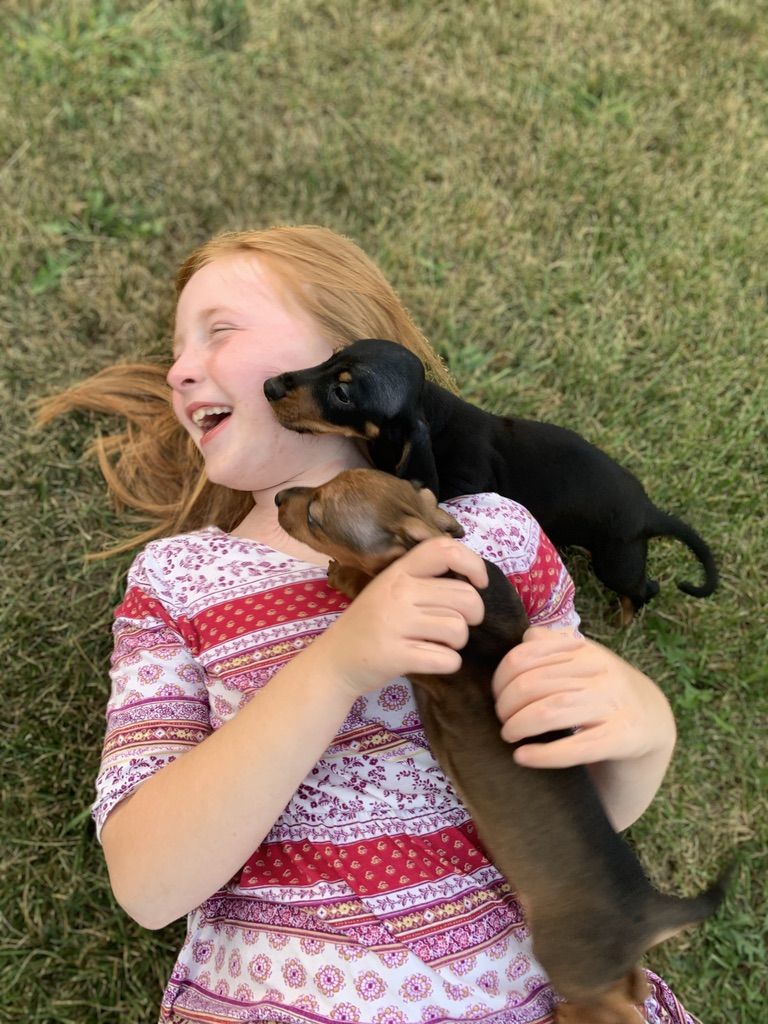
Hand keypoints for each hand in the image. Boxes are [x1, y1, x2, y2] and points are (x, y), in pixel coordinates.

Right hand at [313, 536, 487, 698]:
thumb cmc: (371, 624)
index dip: (473, 563)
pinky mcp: (396, 655)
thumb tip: (472, 578)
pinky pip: (446, 659)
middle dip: (473, 615)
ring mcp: (395, 624)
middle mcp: (398, 592)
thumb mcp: (390, 589)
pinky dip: (448, 664)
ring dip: (458, 643)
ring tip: (439, 644)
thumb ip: (423, 579)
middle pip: (465, 596)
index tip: (478, 582)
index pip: (444, 550)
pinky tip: (434, 661)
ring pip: (458, 629)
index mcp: (399, 572)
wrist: (334, 661)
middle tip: (458, 625)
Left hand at [491, 626, 675, 769]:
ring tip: (508, 735)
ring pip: (549, 711)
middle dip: (506, 705)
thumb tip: (524, 638)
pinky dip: (544, 754)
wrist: (653, 720)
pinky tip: (522, 757)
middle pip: (532, 684)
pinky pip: (576, 747)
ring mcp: (611, 705)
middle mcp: (598, 673)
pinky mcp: (620, 738)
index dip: (501, 678)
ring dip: (518, 725)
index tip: (497, 695)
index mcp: (583, 650)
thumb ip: (553, 645)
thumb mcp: (582, 659)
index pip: (525, 656)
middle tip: (502, 719)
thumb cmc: (604, 689)